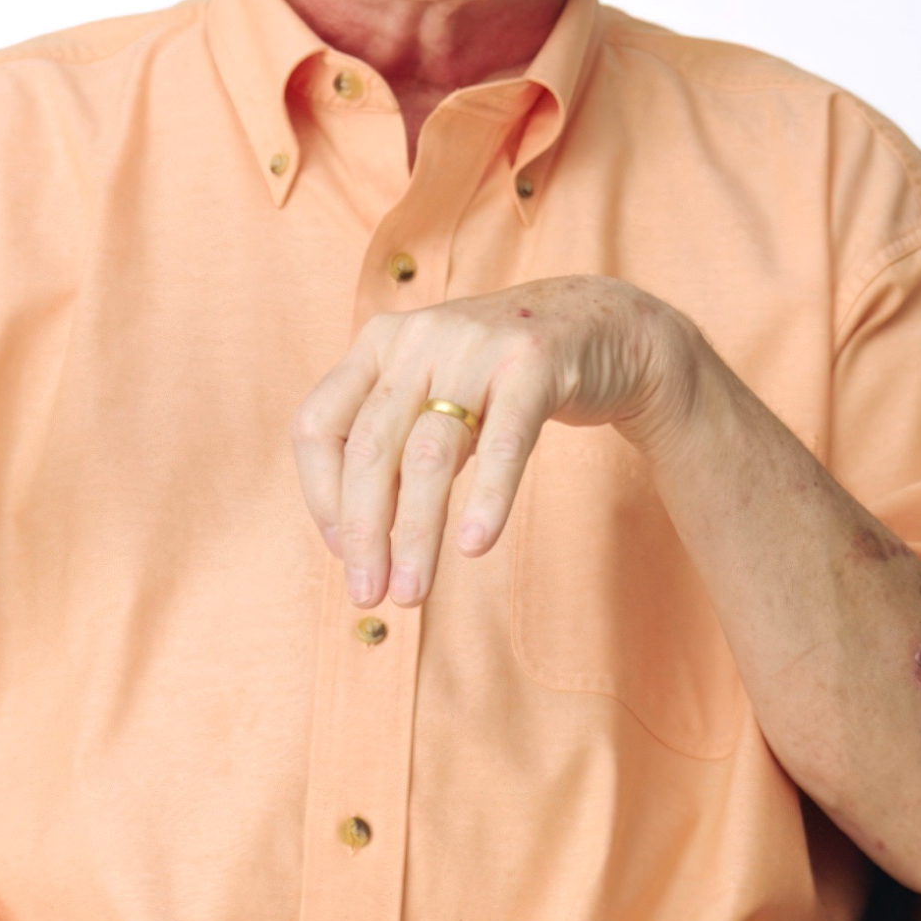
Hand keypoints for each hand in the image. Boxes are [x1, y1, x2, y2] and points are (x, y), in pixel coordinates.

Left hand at [291, 275, 699, 609]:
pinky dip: (487, 498)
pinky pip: (503, 443)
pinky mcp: (533, 364)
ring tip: (412, 592)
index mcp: (378, 343)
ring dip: (416, 533)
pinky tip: (475, 543)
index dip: (320, 496)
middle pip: (371, 447)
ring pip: (429, 454)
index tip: (343, 553)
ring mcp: (476, 347)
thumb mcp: (433, 393)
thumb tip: (352, 543)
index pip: (319, 425)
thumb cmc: (499, 378)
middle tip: (368, 594)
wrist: (601, 326)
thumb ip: (392, 444)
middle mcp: (418, 338)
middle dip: (364, 531)